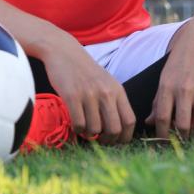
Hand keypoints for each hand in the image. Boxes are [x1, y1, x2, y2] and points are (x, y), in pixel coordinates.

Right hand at [41, 31, 135, 145]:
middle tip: (99, 139)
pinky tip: (75, 124)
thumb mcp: (106, 82)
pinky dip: (77, 130)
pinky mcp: (72, 96)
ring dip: (89, 134)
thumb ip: (113, 101)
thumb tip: (117, 130)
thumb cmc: (85, 70)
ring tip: (85, 128)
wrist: (64, 52)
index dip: (124, 137)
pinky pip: (79, 124)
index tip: (116, 141)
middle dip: (107, 140)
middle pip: (114, 129)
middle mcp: (106, 93)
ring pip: (95, 129)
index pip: (129, 121)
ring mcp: (89, 94)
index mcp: (117, 90)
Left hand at [146, 21, 193, 139]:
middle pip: (182, 125)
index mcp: (167, 86)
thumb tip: (149, 122)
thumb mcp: (165, 76)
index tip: (164, 141)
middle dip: (182, 137)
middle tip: (183, 140)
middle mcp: (183, 89)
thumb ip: (158, 100)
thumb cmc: (180, 58)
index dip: (162, 134)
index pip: (162, 118)